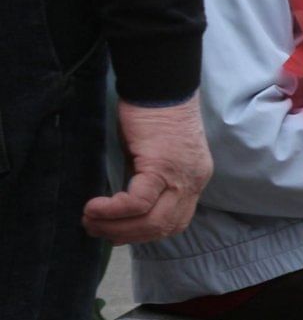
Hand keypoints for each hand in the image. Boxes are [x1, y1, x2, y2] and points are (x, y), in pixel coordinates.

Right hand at [85, 98, 214, 243]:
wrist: (160, 85)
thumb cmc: (152, 114)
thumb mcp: (152, 156)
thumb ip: (147, 182)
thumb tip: (123, 209)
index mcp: (194, 179)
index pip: (176, 222)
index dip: (145, 233)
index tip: (117, 233)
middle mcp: (194, 181)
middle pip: (164, 227)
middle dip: (126, 235)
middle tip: (95, 229)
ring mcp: (182, 175)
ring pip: (152, 220)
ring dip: (116, 226)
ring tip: (90, 219)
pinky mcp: (162, 166)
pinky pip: (138, 202)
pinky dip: (113, 210)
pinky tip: (94, 207)